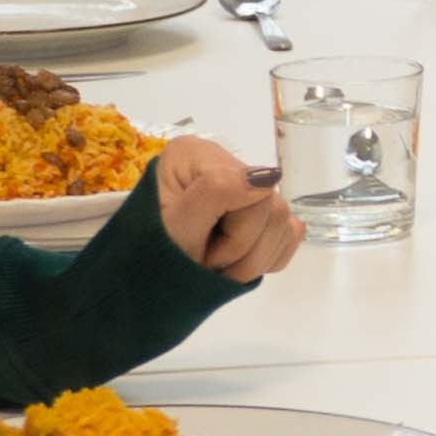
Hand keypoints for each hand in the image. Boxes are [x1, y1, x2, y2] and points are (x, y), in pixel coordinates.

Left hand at [153, 137, 301, 278]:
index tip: (203, 253)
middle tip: (208, 263)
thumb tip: (268, 175)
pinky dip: (267, 258)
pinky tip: (238, 263)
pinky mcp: (262, 212)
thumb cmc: (153, 254)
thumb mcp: (176, 228)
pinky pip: (289, 233)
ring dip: (254, 260)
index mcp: (199, 154)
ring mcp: (247, 187)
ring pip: (283, 223)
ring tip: (218, 267)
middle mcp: (225, 162)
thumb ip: (215, 193)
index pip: (252, 189)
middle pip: (271, 207)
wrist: (147, 281)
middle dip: (243, 250)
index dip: (236, 234)